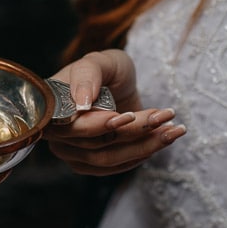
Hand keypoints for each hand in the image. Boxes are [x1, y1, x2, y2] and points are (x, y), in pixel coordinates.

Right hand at [44, 49, 185, 175]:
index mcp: (52, 107)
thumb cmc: (107, 69)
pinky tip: (164, 138)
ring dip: (145, 145)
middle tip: (166, 114)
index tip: (128, 116)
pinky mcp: (90, 164)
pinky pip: (116, 167)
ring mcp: (72, 153)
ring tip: (175, 128)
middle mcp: (56, 134)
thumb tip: (81, 103)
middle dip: (134, 130)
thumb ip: (88, 75)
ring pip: (109, 158)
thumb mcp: (101, 61)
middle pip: (96, 143)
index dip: (99, 125)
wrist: (117, 86)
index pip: (73, 125)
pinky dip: (143, 153)